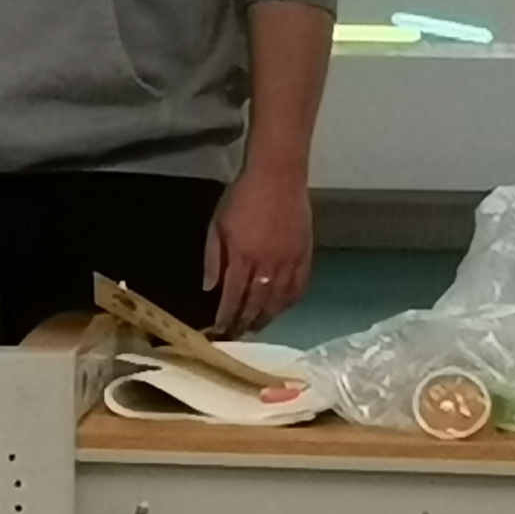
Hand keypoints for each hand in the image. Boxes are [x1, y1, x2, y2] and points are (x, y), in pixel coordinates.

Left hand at [204, 161, 314, 338]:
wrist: (277, 177)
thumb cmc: (241, 198)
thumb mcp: (216, 225)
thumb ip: (213, 258)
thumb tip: (209, 288)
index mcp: (242, 256)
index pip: (233, 296)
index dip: (226, 317)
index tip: (219, 331)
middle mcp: (267, 265)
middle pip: (256, 304)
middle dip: (245, 323)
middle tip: (236, 336)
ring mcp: (289, 262)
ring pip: (279, 301)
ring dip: (267, 318)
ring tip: (256, 328)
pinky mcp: (305, 256)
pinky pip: (299, 288)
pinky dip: (289, 303)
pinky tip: (281, 310)